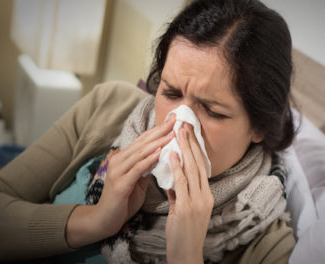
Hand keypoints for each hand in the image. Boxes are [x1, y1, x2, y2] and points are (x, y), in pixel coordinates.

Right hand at [95, 113, 175, 235]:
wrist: (105, 219)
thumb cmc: (123, 201)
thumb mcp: (137, 182)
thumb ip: (146, 168)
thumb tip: (160, 156)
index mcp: (123, 159)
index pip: (143, 140)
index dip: (158, 130)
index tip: (173, 120)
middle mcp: (119, 161)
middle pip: (142, 142)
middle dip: (160, 130)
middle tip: (175, 120)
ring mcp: (118, 171)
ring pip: (140, 152)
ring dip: (157, 142)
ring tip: (172, 133)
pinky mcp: (120, 183)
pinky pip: (137, 168)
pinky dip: (148, 159)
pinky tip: (159, 152)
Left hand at [166, 123, 213, 263]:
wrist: (186, 255)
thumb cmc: (183, 234)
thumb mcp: (181, 210)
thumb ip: (178, 195)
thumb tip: (171, 182)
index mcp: (205, 195)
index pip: (200, 167)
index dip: (194, 149)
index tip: (188, 133)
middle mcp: (204, 196)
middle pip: (198, 164)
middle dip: (190, 143)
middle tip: (184, 124)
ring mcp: (197, 202)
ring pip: (192, 169)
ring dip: (184, 149)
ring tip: (179, 132)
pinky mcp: (186, 208)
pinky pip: (181, 183)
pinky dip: (176, 167)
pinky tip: (171, 155)